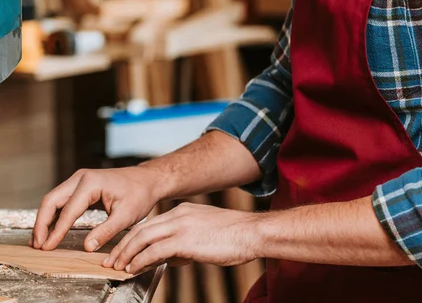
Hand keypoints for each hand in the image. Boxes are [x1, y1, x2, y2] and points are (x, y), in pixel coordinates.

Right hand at [32, 166, 160, 252]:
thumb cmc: (140, 194)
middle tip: (37, 246)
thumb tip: (87, 247)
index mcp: (91, 182)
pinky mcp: (81, 185)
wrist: (148, 180)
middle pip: (51, 200)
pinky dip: (53, 215)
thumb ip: (106, 231)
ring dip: (44, 220)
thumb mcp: (127, 215)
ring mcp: (80, 179)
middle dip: (42, 224)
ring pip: (53, 199)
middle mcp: (81, 177)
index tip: (47, 248)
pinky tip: (50, 231)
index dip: (56, 231)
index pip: (68, 210)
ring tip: (39, 241)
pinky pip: (61, 200)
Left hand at [104, 202, 258, 274]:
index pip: (151, 223)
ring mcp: (182, 225)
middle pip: (142, 228)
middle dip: (123, 245)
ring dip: (126, 253)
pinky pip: (154, 250)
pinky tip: (133, 270)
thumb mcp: (204, 233)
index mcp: (184, 210)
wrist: (251, 232)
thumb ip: (185, 242)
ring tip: (117, 267)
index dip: (133, 237)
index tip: (123, 250)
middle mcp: (179, 214)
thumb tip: (170, 257)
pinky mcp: (185, 239)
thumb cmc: (233, 236)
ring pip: (143, 237)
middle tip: (112, 259)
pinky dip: (140, 260)